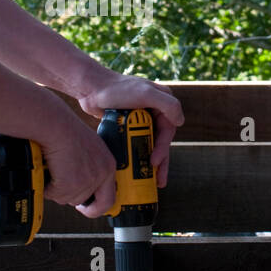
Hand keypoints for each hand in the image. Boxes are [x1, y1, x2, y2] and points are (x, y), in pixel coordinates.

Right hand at [39, 116, 116, 217]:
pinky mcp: (70, 184)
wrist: (55, 125)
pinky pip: (55, 195)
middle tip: (61, 184)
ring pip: (67, 198)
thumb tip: (82, 183)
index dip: (96, 207)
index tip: (87, 208)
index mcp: (108, 165)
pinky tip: (48, 169)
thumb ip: (91, 165)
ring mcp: (86, 181)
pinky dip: (48, 186)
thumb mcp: (88, 147)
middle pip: (83, 200)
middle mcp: (100, 174)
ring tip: (54, 168)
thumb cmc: (66, 130)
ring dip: (57, 188)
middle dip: (70, 194)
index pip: (109, 199)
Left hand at [75, 71, 183, 187]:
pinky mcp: (127, 125)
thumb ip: (168, 104)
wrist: (90, 89)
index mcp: (163, 101)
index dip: (163, 149)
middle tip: (159, 181)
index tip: (154, 162)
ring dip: (150, 162)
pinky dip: (137, 155)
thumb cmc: (117, 89)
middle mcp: (154, 110)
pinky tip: (135, 170)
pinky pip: (135, 142)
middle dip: (161, 162)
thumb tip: (180, 123)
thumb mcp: (146, 93)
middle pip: (160, 140)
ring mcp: (140, 118)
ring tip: (151, 181)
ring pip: (148, 144)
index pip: (168, 130)